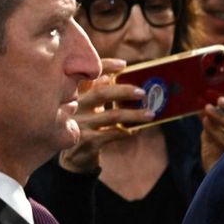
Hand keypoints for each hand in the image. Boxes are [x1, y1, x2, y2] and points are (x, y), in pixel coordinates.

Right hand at [61, 58, 152, 172]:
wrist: (73, 158)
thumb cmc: (86, 125)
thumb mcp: (88, 107)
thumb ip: (99, 91)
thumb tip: (121, 75)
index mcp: (75, 94)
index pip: (89, 75)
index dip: (105, 67)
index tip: (123, 65)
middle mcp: (74, 107)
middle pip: (101, 93)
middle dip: (124, 90)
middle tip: (143, 92)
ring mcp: (79, 124)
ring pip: (112, 115)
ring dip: (134, 114)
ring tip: (151, 114)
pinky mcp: (86, 141)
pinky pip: (112, 133)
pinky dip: (127, 130)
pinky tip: (136, 130)